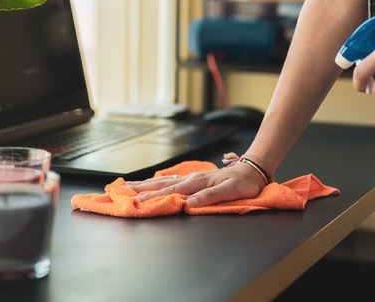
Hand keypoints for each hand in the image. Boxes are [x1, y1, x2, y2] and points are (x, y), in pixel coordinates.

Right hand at [126, 161, 266, 207]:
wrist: (253, 170)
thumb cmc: (244, 183)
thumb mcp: (231, 191)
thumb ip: (210, 197)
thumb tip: (190, 203)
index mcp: (197, 183)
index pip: (169, 192)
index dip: (151, 197)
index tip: (134, 201)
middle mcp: (192, 179)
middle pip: (161, 184)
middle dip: (140, 187)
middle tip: (122, 189)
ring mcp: (193, 178)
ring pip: (165, 181)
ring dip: (146, 183)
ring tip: (130, 185)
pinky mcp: (196, 179)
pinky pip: (173, 181)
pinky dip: (159, 182)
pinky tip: (154, 182)